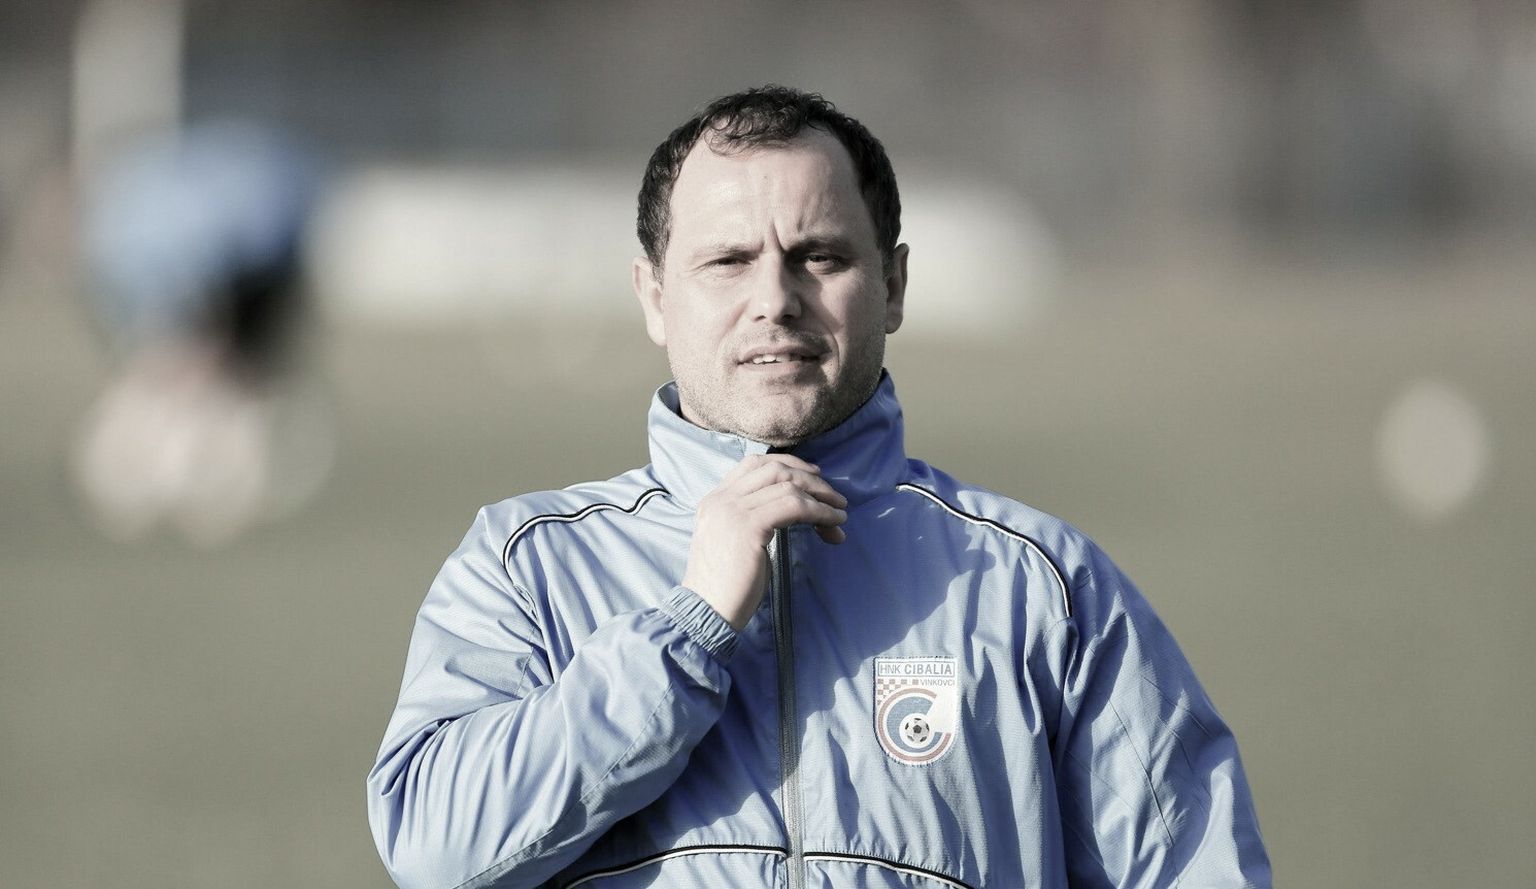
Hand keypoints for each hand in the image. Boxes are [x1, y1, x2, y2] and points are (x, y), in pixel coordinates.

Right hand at [683, 454, 847, 630]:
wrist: (706, 612)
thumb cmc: (725, 587)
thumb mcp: (733, 542)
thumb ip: (751, 519)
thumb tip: (793, 508)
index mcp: (715, 500)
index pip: (753, 464)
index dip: (789, 464)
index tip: (814, 475)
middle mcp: (721, 499)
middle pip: (774, 468)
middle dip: (811, 480)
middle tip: (834, 497)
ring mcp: (733, 510)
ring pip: (788, 485)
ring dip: (821, 497)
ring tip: (840, 513)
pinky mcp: (749, 526)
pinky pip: (794, 506)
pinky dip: (819, 512)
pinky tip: (833, 524)